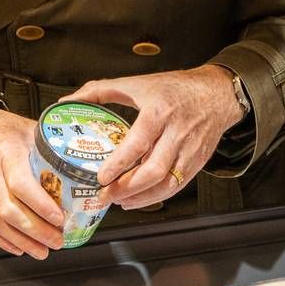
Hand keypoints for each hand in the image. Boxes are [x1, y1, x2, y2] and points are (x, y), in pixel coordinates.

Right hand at [0, 107, 67, 257]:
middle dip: (36, 232)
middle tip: (56, 242)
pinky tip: (15, 247)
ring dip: (20, 241)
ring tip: (40, 250)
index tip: (59, 220)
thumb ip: (47, 147)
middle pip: (10, 210)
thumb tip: (77, 163)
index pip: (23, 185)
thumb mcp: (24, 128)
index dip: (42, 207)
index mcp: (7, 151)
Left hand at [70, 65, 244, 210]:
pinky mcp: (198, 162)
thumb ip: (100, 91)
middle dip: (127, 188)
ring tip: (120, 201)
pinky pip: (177, 186)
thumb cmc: (176, 88)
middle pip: (154, 170)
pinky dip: (156, 196)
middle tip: (106, 195)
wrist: (217, 94)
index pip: (139, 142)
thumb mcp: (137, 83)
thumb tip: (67, 102)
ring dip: (141, 198)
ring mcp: (190, 150)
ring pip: (167, 184)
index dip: (119, 163)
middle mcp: (177, 132)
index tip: (101, 177)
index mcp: (159, 111)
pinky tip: (139, 198)